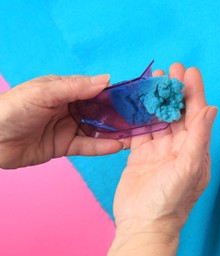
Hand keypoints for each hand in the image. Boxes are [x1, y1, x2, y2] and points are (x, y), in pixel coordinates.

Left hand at [0, 74, 125, 168]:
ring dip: (114, 132)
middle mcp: (69, 107)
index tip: (134, 97)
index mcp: (65, 90)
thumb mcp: (44, 93)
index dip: (114, 93)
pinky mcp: (64, 146)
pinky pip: (87, 146)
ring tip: (134, 134)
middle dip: (118, 114)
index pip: (95, 90)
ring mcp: (67, 127)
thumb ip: (75, 87)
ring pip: (96, 129)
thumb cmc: (12, 110)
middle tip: (140, 118)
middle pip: (99, 110)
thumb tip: (106, 79)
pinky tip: (116, 146)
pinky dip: (101, 146)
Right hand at [108, 64, 216, 255]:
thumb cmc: (170, 202)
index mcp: (196, 151)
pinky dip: (141, 115)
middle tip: (172, 69)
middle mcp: (180, 148)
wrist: (143, 224)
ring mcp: (160, 151)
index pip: (198, 116)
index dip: (195, 93)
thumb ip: (200, 137)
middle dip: (176, 91)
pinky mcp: (141, 155)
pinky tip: (139, 101)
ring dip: (159, 100)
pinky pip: (142, 130)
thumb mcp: (189, 167)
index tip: (190, 72)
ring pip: (161, 119)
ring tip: (155, 79)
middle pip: (180, 114)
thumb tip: (211, 109)